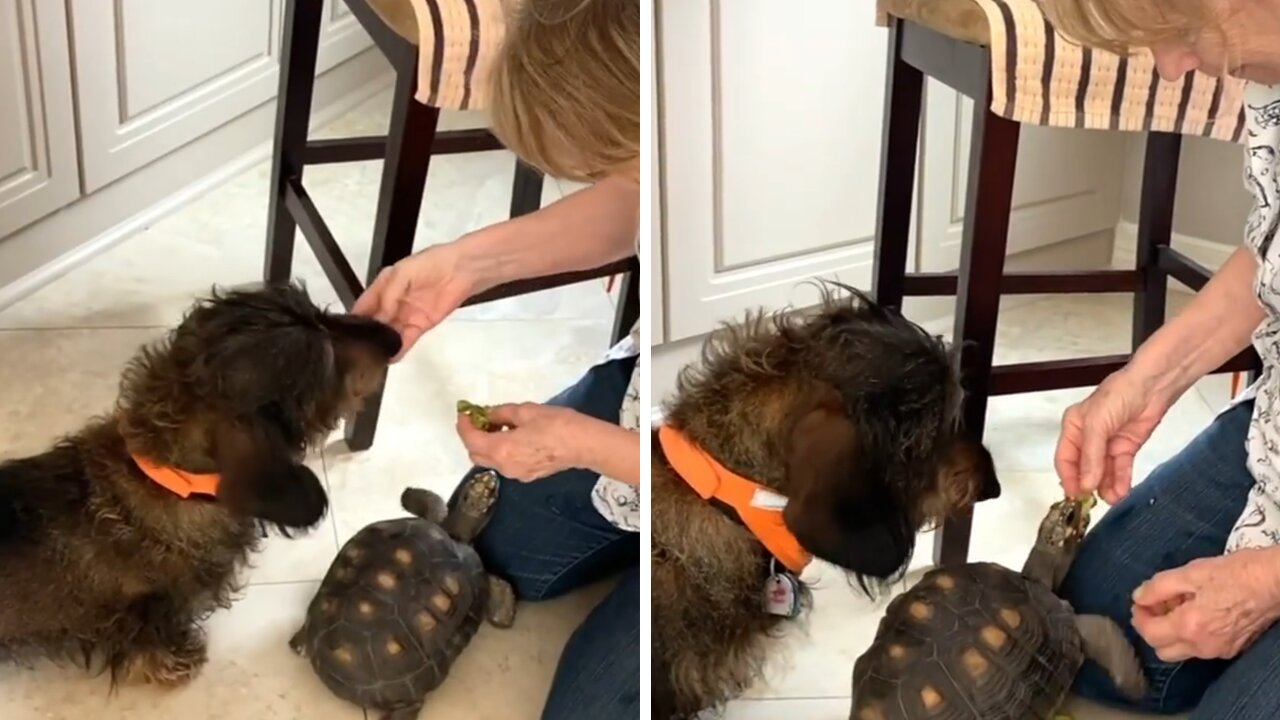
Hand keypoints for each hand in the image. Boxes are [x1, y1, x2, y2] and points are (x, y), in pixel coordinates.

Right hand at [352, 244, 477, 359]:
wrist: (462, 269)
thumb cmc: (433, 262)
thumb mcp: (402, 273)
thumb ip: (388, 295)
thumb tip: (380, 318)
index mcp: (384, 286)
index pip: (364, 305)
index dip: (356, 318)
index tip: (349, 332)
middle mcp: (393, 302)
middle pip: (376, 322)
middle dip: (369, 334)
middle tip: (362, 347)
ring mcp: (407, 315)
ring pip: (390, 333)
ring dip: (383, 343)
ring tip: (375, 355)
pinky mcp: (421, 325)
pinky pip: (407, 339)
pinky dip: (400, 348)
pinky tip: (392, 355)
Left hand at [455, 403, 588, 481]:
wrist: (584, 445)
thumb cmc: (557, 424)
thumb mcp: (526, 411)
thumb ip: (500, 412)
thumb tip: (487, 414)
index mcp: (502, 449)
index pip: (471, 440)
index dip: (464, 425)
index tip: (464, 412)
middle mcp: (504, 467)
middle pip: (475, 454)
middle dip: (472, 437)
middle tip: (478, 419)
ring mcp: (516, 474)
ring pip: (490, 461)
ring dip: (486, 445)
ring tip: (497, 426)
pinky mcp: (527, 475)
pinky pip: (504, 464)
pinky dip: (500, 451)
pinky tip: (511, 437)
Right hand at [1054, 368, 1171, 503]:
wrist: (1152, 386)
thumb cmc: (1118, 395)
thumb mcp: (1097, 425)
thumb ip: (1091, 457)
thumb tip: (1086, 484)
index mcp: (1073, 428)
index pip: (1065, 459)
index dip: (1068, 478)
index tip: (1074, 497)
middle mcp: (1088, 437)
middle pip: (1084, 468)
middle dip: (1089, 485)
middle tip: (1093, 503)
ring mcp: (1108, 443)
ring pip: (1104, 471)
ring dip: (1107, 486)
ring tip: (1113, 499)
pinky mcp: (1126, 447)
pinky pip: (1121, 468)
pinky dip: (1121, 480)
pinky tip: (1122, 491)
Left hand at [1131, 549, 1279, 660]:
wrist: (1275, 582)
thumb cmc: (1235, 573)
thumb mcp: (1190, 572)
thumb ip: (1159, 587)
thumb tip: (1139, 597)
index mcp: (1190, 626)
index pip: (1150, 634)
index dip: (1139, 618)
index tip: (1140, 602)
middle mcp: (1203, 645)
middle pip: (1163, 651)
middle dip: (1152, 630)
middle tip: (1154, 607)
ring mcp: (1220, 650)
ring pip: (1183, 652)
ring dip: (1171, 634)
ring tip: (1175, 607)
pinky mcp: (1233, 649)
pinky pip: (1201, 649)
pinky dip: (1191, 636)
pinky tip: (1195, 613)